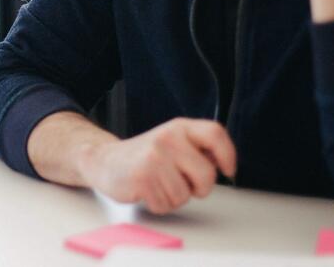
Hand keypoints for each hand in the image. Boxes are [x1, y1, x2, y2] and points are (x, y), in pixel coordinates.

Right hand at [75, 118, 236, 213]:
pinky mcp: (142, 177)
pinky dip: (158, 205)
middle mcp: (168, 138)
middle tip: (183, 184)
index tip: (227, 170)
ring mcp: (154, 157)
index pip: (215, 134)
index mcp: (179, 128)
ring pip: (185, 195)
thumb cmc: (145, 157)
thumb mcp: (173, 143)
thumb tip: (222, 163)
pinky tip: (147, 191)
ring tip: (158, 185)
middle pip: (207, 175)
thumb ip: (197, 149)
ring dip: (174, 198)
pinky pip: (166, 205)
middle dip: (199, 188)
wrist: (105, 161)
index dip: (228, 154)